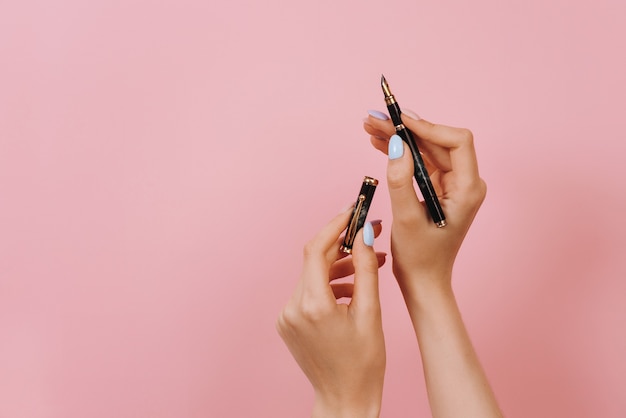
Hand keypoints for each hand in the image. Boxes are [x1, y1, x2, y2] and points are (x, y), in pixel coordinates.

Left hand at [276, 208, 385, 417]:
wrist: (345, 398)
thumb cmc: (363, 362)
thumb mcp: (371, 312)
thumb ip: (366, 269)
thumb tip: (364, 235)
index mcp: (313, 305)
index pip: (316, 249)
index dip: (335, 226)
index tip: (352, 211)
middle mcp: (292, 308)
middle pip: (314, 260)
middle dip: (342, 244)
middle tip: (369, 233)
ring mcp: (286, 316)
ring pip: (312, 275)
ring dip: (338, 266)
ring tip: (369, 263)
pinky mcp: (287, 322)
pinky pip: (308, 291)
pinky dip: (328, 284)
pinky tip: (352, 287)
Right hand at [364, 111, 485, 292]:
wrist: (423, 281)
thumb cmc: (420, 257)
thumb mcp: (406, 219)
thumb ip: (401, 180)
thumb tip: (397, 143)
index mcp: (468, 189)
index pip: (457, 141)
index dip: (428, 127)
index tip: (400, 121)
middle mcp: (464, 183)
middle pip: (437, 141)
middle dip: (405, 128)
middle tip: (375, 118)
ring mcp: (452, 185)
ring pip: (426, 149)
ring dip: (399, 138)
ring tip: (371, 127)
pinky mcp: (438, 189)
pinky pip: (420, 162)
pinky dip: (401, 152)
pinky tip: (379, 143)